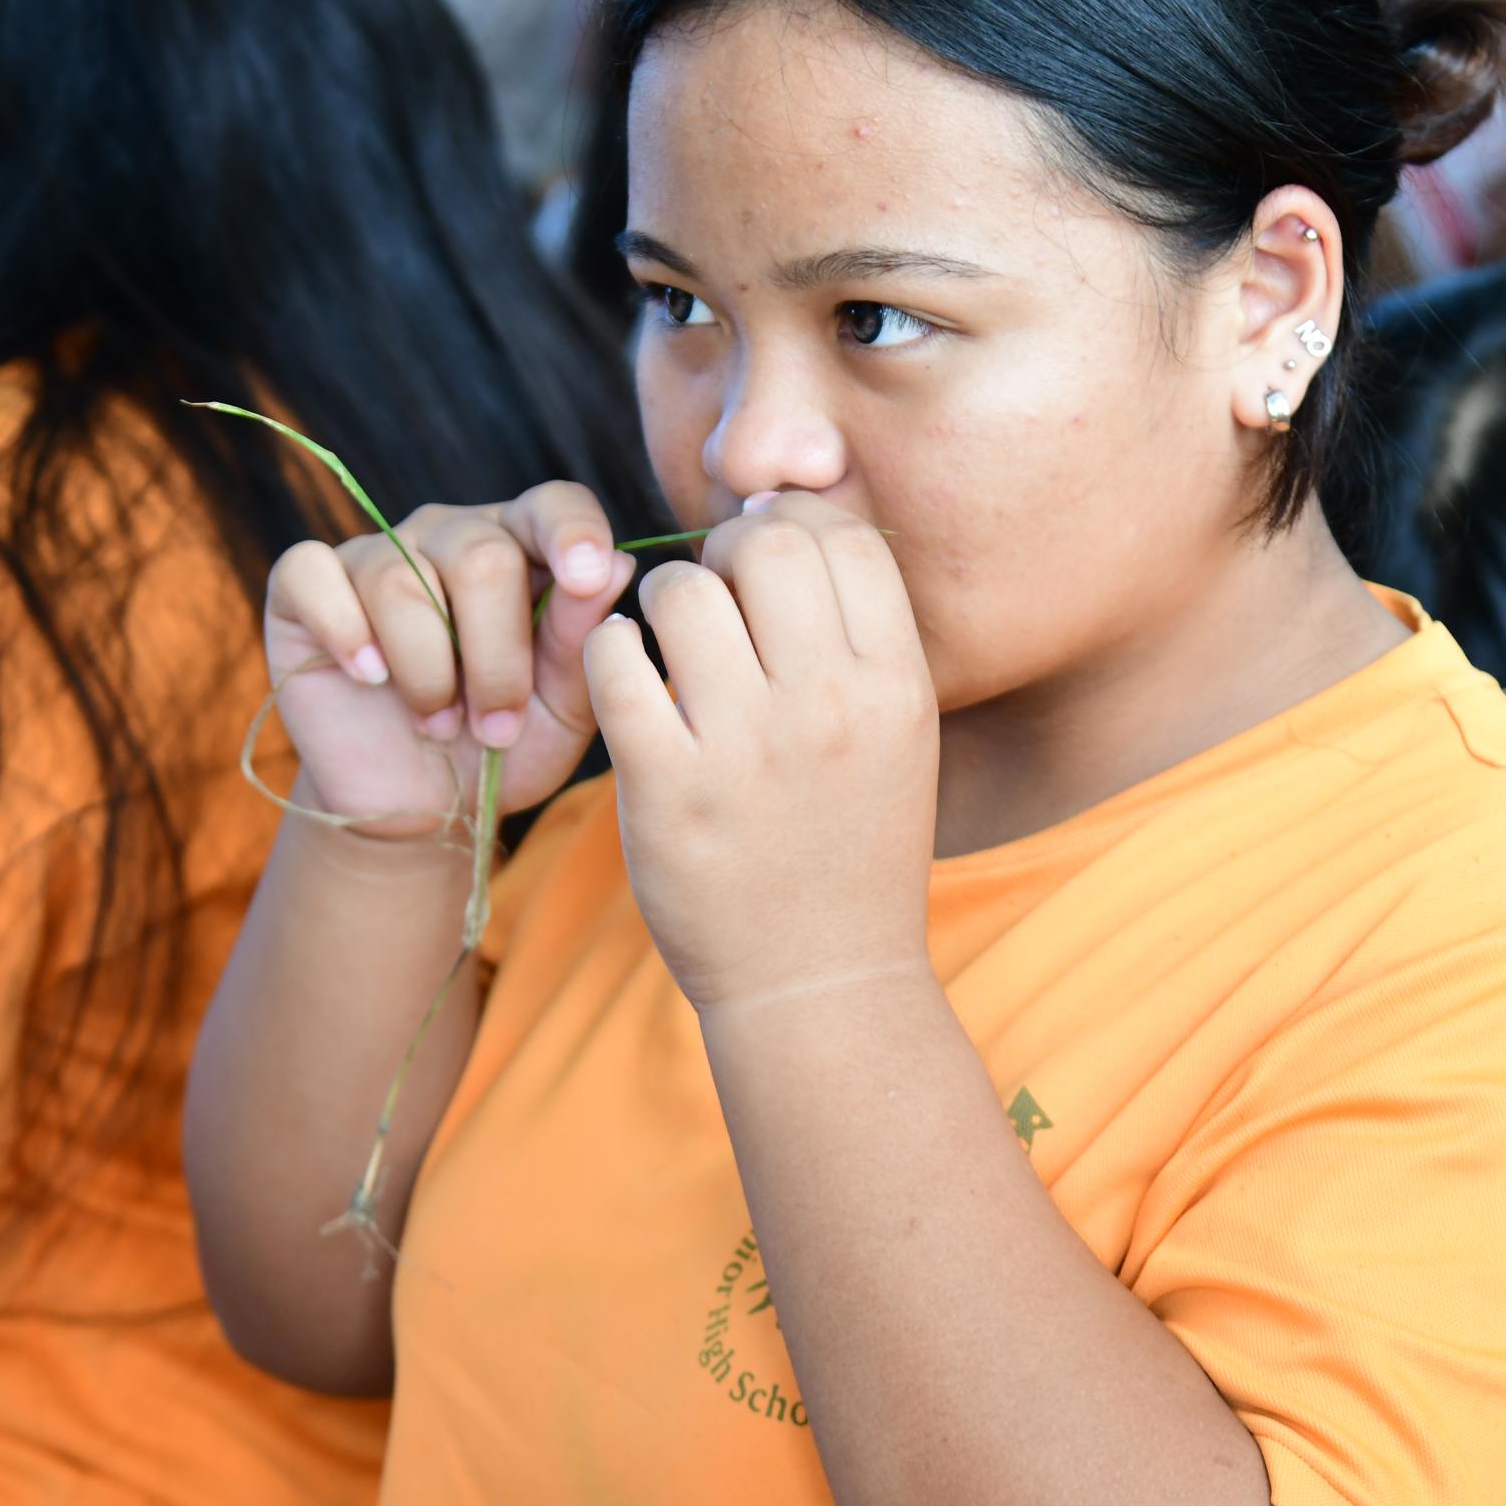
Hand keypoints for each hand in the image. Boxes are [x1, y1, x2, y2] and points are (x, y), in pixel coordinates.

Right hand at [262, 484, 630, 838]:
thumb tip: (617, 566)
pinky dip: (344, 632)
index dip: (572, 534)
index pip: (553, 506)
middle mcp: (450, 537)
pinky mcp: (306, 585)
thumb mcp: (561, 708)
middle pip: (481, 557)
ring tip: (440, 725)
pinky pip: (315, 573)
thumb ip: (582, 639)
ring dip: (428, 674)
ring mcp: (376, 555)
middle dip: (496, 659)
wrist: (420, 805)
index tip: (588, 578)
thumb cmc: (501, 747)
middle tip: (496, 726)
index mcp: (524, 550)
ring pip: (402, 581)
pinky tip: (368, 678)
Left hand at [585, 493, 937, 1014]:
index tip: (767, 561)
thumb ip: (856, 637)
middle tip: (712, 593)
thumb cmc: (851, 849)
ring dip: (662, 601)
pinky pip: (615, 664)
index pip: (847, 538)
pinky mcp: (665, 789)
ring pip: (680, 593)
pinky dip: (609, 653)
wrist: (820, 983)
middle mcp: (828, 708)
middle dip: (725, 551)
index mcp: (896, 687)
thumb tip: (780, 522)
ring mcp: (745, 749)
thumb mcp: (896, 737)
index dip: (796, 525)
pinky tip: (626, 677)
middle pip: (767, 545)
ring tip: (666, 642)